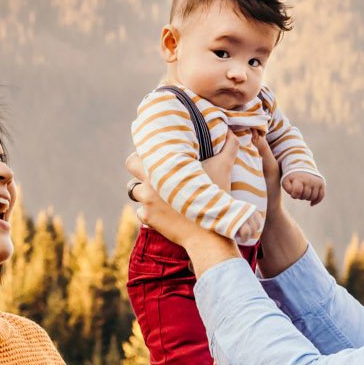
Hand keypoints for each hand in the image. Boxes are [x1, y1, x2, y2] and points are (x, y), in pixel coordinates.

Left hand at [124, 151, 240, 272]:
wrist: (209, 232)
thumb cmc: (216, 197)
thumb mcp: (224, 169)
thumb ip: (229, 148)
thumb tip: (233, 132)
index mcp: (163, 165)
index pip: (139, 152)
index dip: (144, 152)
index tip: (152, 154)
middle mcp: (150, 181)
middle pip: (130, 166)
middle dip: (138, 168)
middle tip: (150, 171)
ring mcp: (147, 201)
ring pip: (134, 191)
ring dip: (143, 191)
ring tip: (156, 193)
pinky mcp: (149, 219)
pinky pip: (141, 212)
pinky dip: (149, 212)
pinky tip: (162, 212)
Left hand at [281, 171, 324, 203]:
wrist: (302, 169)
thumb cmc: (293, 178)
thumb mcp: (286, 182)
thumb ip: (288, 189)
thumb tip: (295, 196)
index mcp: (299, 178)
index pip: (297, 192)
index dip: (294, 196)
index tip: (292, 194)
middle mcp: (309, 179)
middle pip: (306, 196)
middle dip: (301, 197)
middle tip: (298, 193)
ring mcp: (316, 181)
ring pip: (313, 197)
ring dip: (307, 198)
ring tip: (303, 194)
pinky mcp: (321, 183)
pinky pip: (321, 196)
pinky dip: (317, 201)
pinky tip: (311, 203)